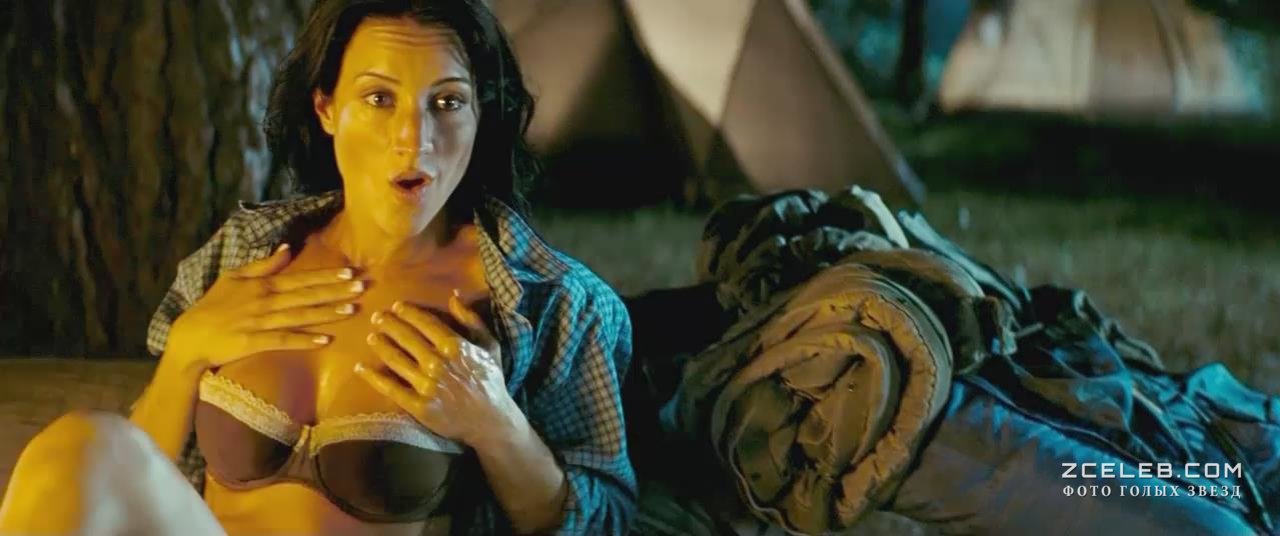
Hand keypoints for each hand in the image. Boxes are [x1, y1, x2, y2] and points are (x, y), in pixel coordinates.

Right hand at [166, 244, 365, 372]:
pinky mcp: (254, 342)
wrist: (189, 337)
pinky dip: (305, 340)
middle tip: (362, 287)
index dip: (327, 276)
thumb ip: (263, 264)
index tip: (350, 272)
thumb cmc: (212, 306)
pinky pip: (284, 341)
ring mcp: (261, 322)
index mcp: (263, 285)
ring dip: (327, 313)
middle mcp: (265, 301)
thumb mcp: (234, 277)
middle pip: (307, 295)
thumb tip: (287, 248)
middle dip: (336, 291)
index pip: (301, 278)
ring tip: (352, 310)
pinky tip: (325, 340)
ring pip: (300, 316)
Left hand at [356, 292, 517, 448]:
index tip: (397, 307)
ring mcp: (426, 386)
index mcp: (455, 346)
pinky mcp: (418, 406)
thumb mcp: (490, 346)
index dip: (408, 312)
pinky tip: (361, 367)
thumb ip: (472, 320)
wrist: (491, 421)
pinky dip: (373, 377)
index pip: (424, 322)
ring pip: (395, 359)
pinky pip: (390, 388)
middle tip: (377, 317)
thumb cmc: (491, 380)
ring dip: (380, 345)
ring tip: (371, 337)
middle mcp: (438, 363)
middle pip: (406, 337)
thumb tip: (454, 296)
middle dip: (388, 324)